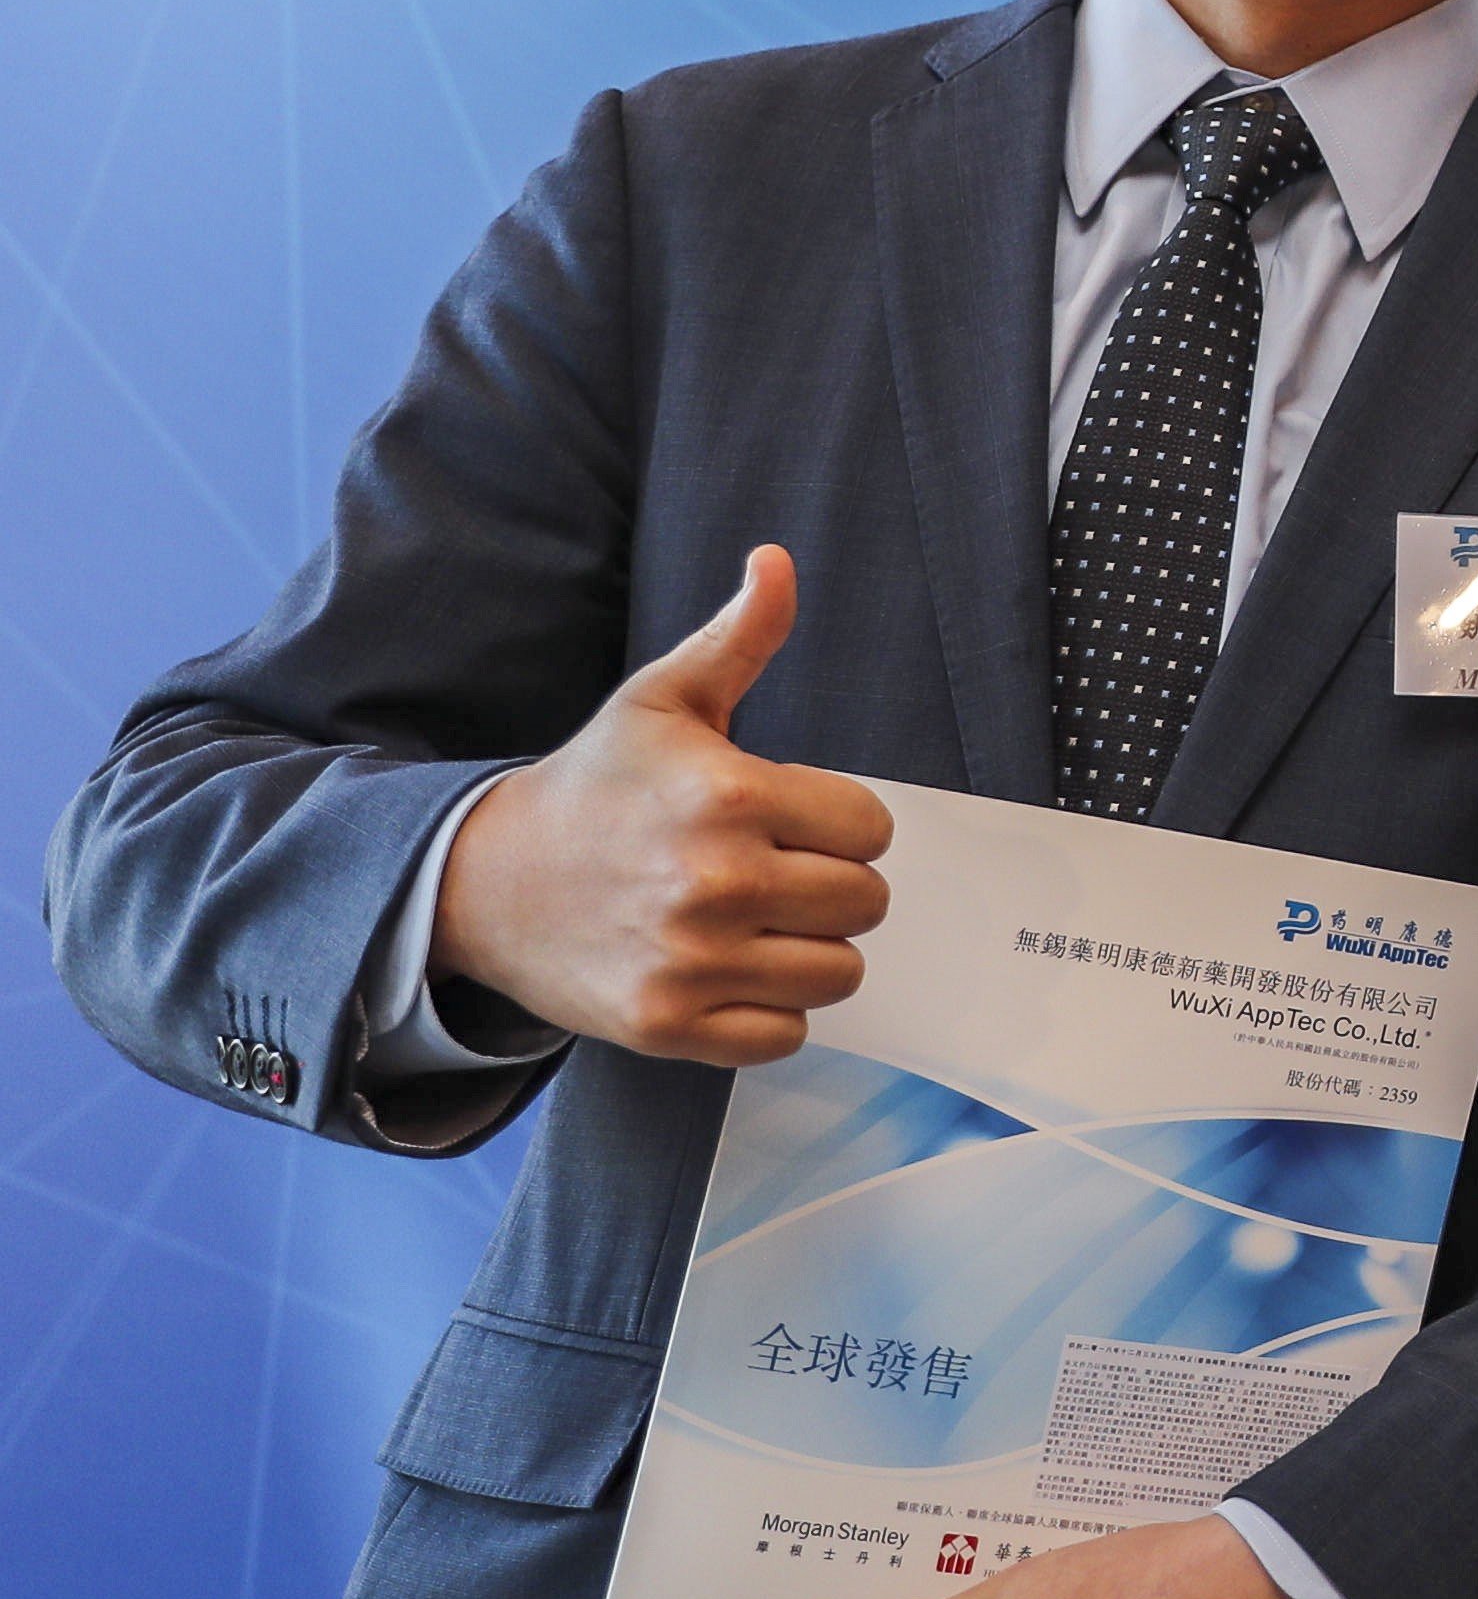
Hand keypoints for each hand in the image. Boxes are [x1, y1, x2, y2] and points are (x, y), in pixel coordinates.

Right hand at [430, 546, 892, 1064]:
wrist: (484, 881)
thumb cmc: (596, 785)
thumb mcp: (664, 699)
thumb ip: (739, 637)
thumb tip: (778, 562)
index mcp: (728, 797)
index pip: (872, 828)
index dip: (842, 824)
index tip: (792, 819)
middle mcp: (713, 882)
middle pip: (864, 902)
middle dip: (832, 885)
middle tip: (774, 871)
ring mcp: (690, 961)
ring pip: (838, 972)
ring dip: (809, 949)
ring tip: (754, 920)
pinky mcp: (667, 1025)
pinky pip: (786, 1035)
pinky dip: (770, 1012)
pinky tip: (728, 971)